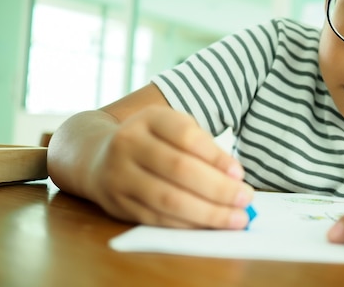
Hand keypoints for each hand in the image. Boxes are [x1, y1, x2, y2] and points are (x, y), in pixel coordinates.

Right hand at [86, 105, 253, 228]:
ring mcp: (119, 175)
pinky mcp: (117, 204)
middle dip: (218, 189)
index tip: (240, 174)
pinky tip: (210, 225)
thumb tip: (235, 179)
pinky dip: (188, 225)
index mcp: (149, 118)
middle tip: (245, 200)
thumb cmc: (153, 142)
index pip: (186, 136)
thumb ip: (202, 147)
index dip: (216, 157)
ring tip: (236, 219)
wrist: (98, 157)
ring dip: (208, 213)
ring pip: (168, 199)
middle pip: (179, 169)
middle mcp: (129, 143)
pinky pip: (157, 219)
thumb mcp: (174, 128)